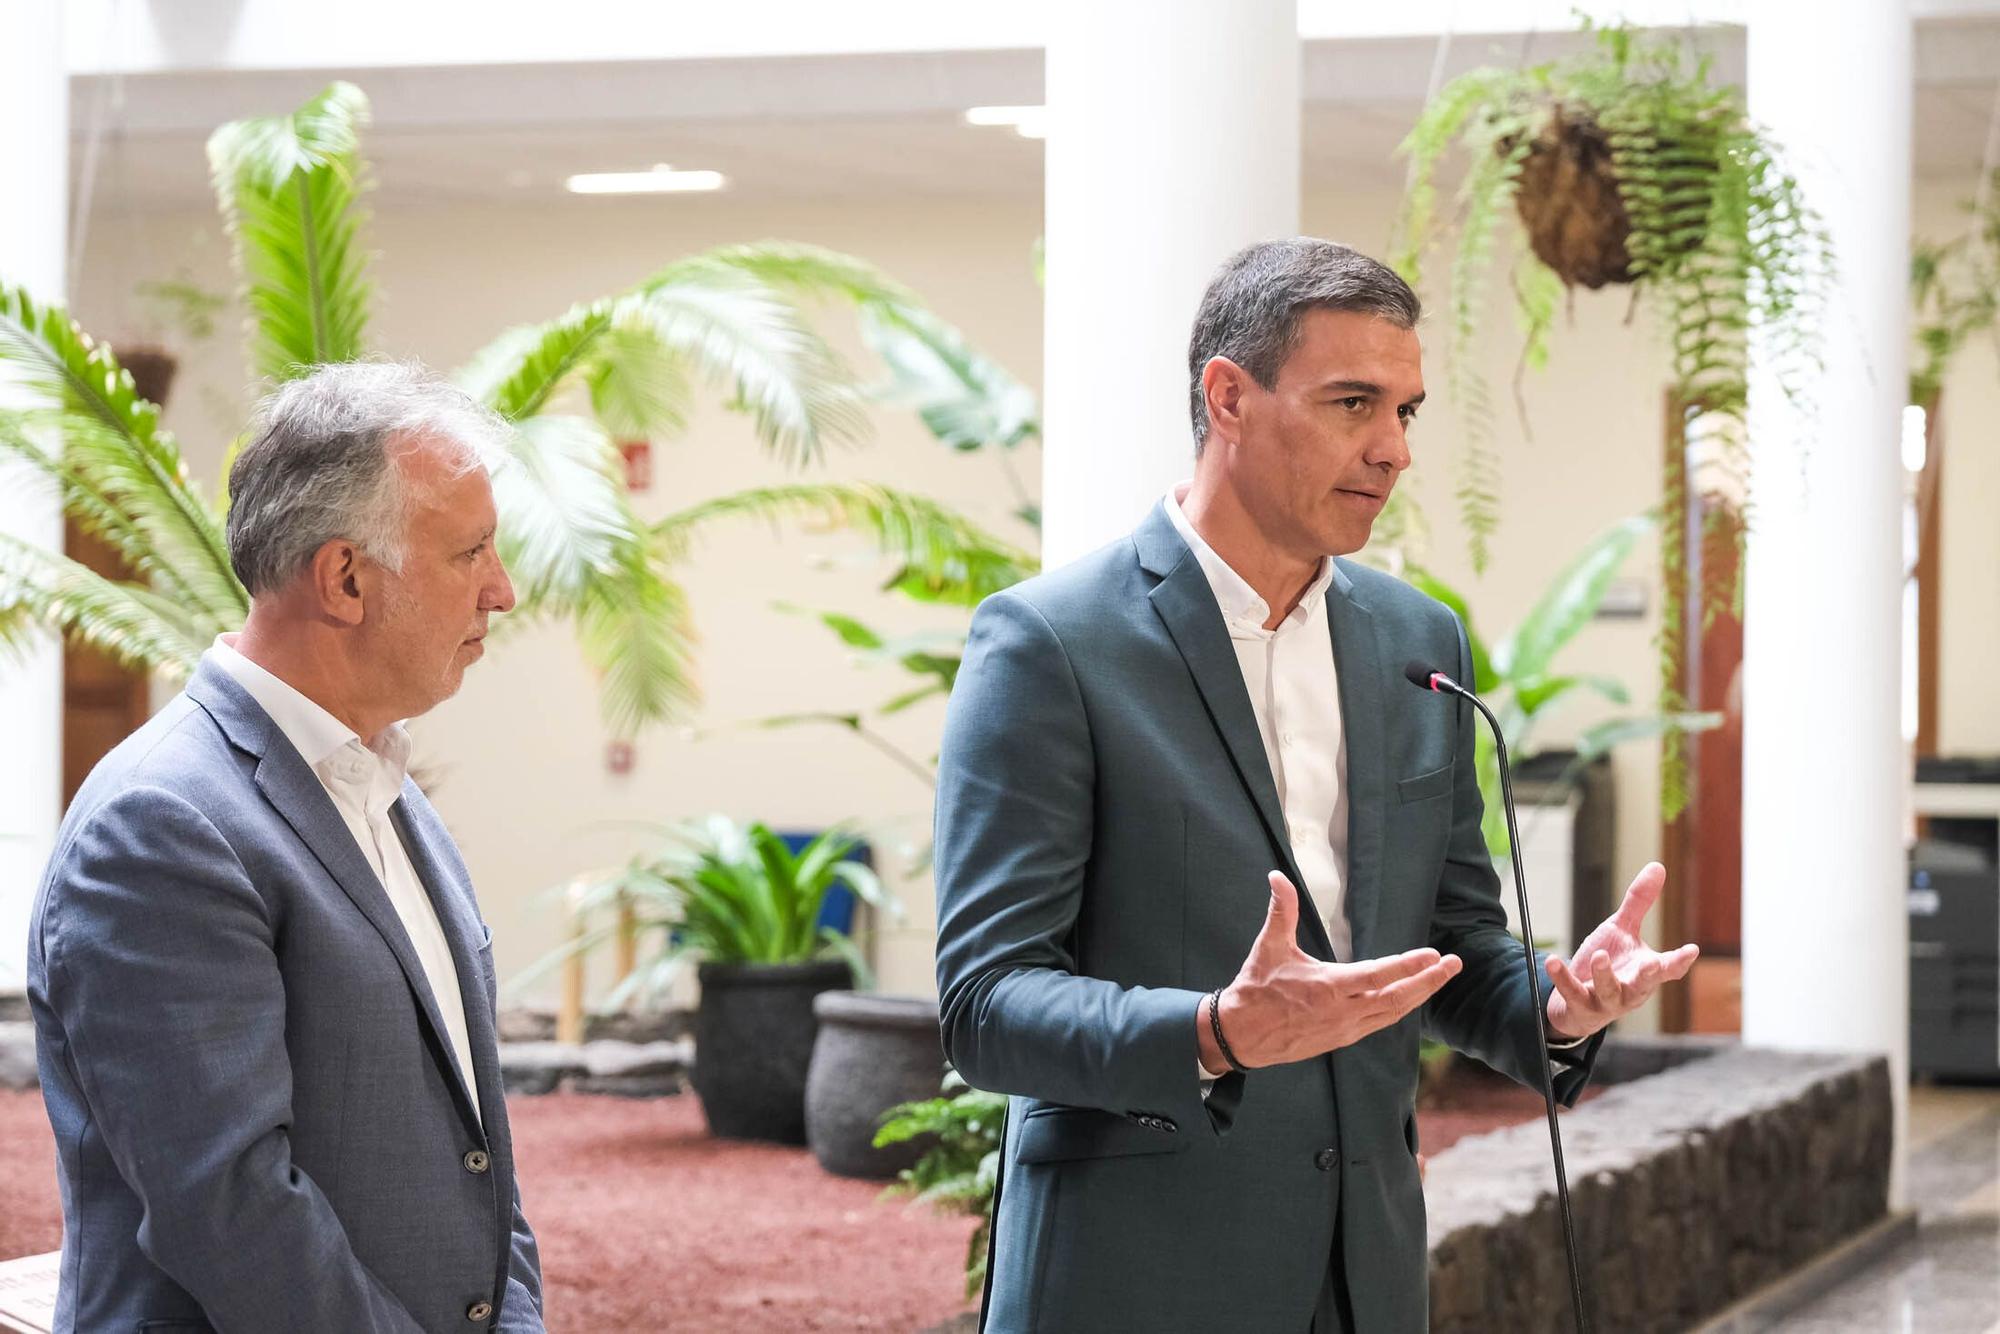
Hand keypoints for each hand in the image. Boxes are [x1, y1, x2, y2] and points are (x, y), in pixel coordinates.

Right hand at [1198, 871, 1462, 1070]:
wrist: (1242, 1034)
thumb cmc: (1256, 988)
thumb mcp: (1270, 947)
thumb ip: (1282, 910)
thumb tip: (1277, 876)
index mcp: (1328, 987)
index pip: (1379, 975)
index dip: (1409, 965)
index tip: (1433, 955)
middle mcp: (1343, 1011)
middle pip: (1398, 998)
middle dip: (1429, 981)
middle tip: (1453, 966)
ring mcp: (1345, 1028)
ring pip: (1393, 1013)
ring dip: (1419, 996)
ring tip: (1439, 978)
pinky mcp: (1342, 1039)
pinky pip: (1380, 1023)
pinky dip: (1399, 1009)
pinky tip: (1410, 999)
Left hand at [1543, 862, 1698, 1040]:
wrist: (1580, 1000)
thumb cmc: (1610, 963)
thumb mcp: (1622, 930)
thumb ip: (1639, 903)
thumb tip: (1658, 866)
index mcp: (1645, 971)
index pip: (1669, 968)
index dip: (1680, 961)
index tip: (1692, 950)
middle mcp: (1631, 989)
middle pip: (1643, 984)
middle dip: (1649, 976)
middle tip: (1653, 966)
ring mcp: (1606, 1000)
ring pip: (1609, 991)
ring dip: (1604, 975)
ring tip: (1599, 955)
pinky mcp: (1581, 1004)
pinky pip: (1572, 992)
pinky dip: (1562, 978)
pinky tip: (1553, 961)